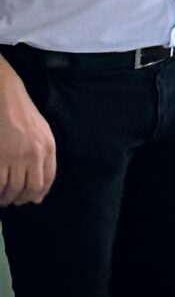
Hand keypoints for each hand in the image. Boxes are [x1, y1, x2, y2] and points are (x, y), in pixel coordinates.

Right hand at [0, 75, 55, 204]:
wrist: (4, 96)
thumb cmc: (22, 113)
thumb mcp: (42, 132)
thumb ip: (44, 160)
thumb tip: (38, 196)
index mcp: (48, 147)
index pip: (47, 181)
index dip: (37, 194)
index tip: (29, 199)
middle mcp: (34, 154)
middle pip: (30, 188)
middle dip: (21, 199)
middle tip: (12, 200)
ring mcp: (15, 155)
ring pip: (12, 188)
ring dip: (6, 197)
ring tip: (2, 197)